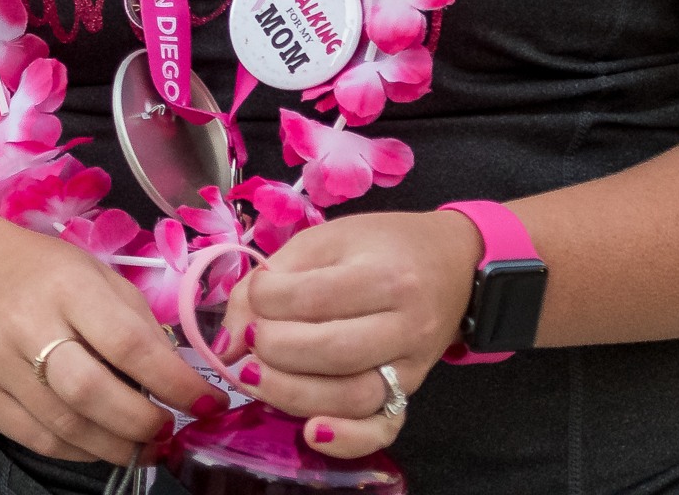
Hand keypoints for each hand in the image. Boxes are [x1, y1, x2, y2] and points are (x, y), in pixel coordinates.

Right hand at [0, 210, 225, 463]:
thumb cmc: (42, 272)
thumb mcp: (98, 275)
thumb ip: (138, 324)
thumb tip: (179, 382)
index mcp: (67, 285)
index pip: (127, 343)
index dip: (173, 381)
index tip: (207, 402)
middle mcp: (26, 324)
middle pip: (90, 392)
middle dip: (141, 424)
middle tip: (170, 434)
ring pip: (64, 426)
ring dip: (116, 447)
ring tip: (146, 448)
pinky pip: (38, 439)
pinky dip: (79, 451)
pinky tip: (103, 443)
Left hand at [214, 209, 479, 459]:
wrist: (451, 263)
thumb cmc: (382, 245)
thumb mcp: (325, 240)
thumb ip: (271, 279)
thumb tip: (227, 340)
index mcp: (384, 273)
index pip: (312, 297)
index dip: (266, 300)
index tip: (258, 296)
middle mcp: (405, 324)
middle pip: (331, 351)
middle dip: (273, 349)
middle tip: (250, 339)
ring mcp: (411, 365)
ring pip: (350, 397)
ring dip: (290, 393)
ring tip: (256, 376)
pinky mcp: (410, 392)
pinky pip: (383, 429)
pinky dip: (346, 439)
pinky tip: (310, 431)